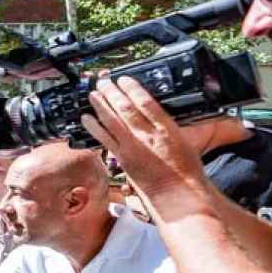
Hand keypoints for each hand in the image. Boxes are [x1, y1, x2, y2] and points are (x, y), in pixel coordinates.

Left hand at [84, 74, 211, 204]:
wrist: (177, 193)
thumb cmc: (185, 169)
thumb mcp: (183, 139)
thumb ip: (166, 125)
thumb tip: (153, 113)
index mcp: (166, 128)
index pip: (146, 102)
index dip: (132, 88)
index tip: (124, 79)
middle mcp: (147, 136)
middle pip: (125, 108)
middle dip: (112, 92)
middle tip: (103, 81)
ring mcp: (133, 148)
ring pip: (112, 121)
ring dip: (100, 105)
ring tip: (92, 93)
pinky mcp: (123, 159)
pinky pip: (105, 139)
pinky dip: (94, 127)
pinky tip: (86, 118)